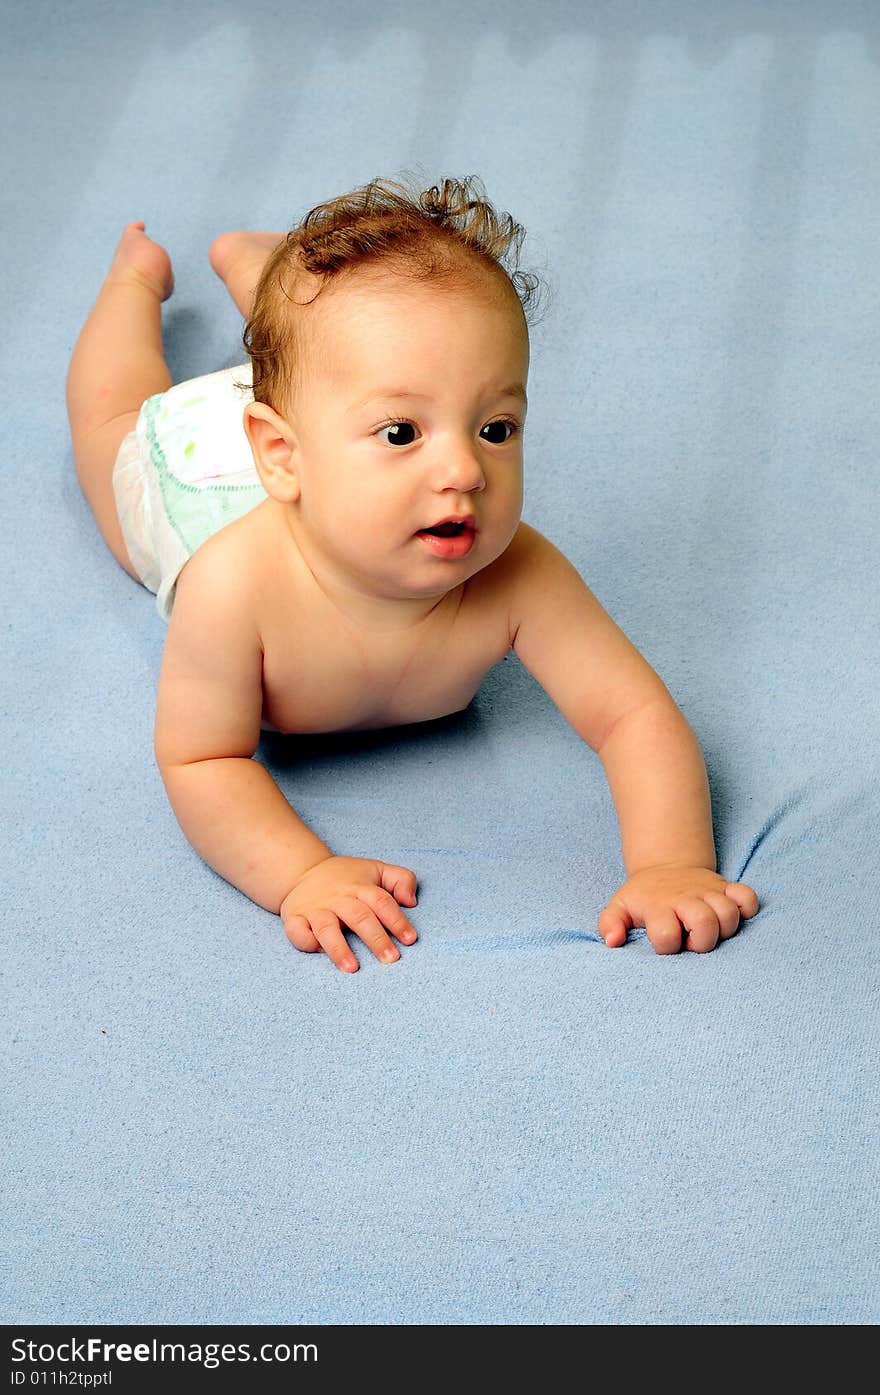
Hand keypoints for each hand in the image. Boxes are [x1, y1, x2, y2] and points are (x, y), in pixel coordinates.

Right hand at [279, 856, 418, 972]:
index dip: (397, 920)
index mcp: (360, 887)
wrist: (303, 871)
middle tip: (391, 959)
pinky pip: (297, 931)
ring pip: (326, 928)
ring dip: (339, 948)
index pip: (382, 902)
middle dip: (376, 938)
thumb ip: (401, 879)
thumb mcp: (376, 870)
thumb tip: (411, 901)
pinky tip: (318, 952)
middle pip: (358, 917)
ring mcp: (315, 908)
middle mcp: (338, 898)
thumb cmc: (347, 878)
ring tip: (352, 968)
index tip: (410, 939)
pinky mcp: (295, 917)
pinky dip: (305, 941)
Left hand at [598, 865, 759, 954]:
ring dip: (722, 929)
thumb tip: (613, 942)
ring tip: (707, 931)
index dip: (666, 945)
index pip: (666, 933)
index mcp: (659, 906)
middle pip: (705, 923)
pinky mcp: (726, 888)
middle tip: (690, 941)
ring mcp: (708, 892)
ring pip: (729, 914)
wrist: (665, 868)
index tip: (664, 942)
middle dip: (700, 942)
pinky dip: (746, 908)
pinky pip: (748, 897)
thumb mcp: (619, 907)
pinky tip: (731, 915)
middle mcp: (686, 898)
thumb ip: (609, 924)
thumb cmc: (643, 898)